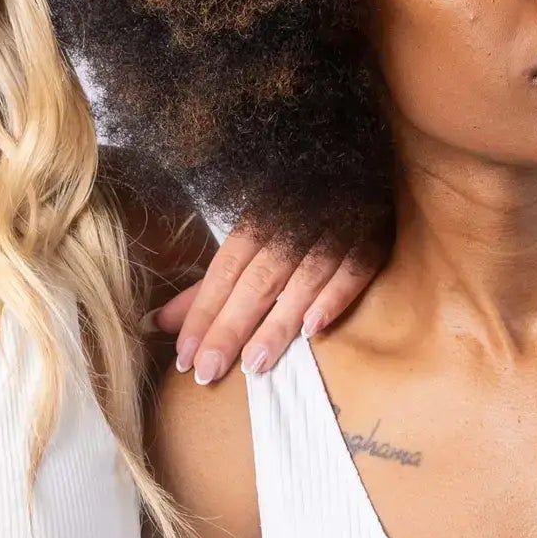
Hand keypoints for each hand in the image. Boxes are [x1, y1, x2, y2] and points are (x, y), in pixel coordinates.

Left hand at [153, 220, 379, 384]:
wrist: (361, 167)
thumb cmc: (299, 215)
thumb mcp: (254, 240)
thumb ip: (213, 283)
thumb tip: (163, 322)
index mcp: (262, 216)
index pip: (226, 267)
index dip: (204, 310)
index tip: (185, 355)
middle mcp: (295, 220)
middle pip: (258, 277)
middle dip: (231, 325)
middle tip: (207, 370)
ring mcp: (337, 227)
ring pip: (302, 277)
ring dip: (278, 321)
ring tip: (254, 364)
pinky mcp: (373, 237)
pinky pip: (355, 267)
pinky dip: (334, 296)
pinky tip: (314, 328)